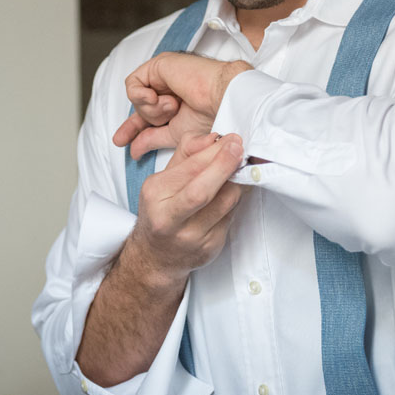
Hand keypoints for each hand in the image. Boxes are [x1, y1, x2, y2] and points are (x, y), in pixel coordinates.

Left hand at [113, 53, 251, 158]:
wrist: (222, 99)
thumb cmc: (210, 115)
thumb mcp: (175, 134)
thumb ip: (152, 139)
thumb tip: (134, 150)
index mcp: (175, 103)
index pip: (148, 116)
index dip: (133, 129)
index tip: (122, 142)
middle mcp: (168, 88)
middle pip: (140, 107)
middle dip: (132, 123)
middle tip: (121, 138)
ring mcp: (163, 76)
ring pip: (138, 98)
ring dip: (153, 109)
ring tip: (174, 106)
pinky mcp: (158, 65)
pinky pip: (133, 84)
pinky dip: (142, 96)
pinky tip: (160, 99)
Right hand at [122, 131, 245, 287]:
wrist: (157, 256)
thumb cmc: (161, 211)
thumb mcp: (162, 180)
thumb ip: (187, 155)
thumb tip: (213, 138)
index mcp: (155, 196)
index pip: (187, 170)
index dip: (213, 153)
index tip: (231, 140)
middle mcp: (170, 219)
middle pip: (202, 191)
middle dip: (225, 165)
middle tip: (239, 148)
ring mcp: (191, 237)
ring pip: (225, 203)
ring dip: (236, 182)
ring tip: (237, 170)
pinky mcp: (210, 247)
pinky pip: (231, 216)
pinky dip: (234, 200)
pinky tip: (229, 193)